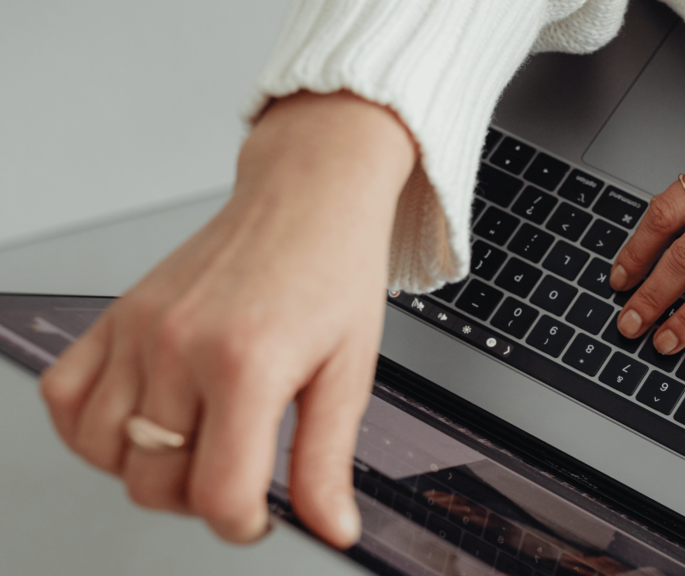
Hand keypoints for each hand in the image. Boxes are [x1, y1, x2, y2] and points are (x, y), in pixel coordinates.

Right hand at [39, 91, 415, 546]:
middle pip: (156, 483)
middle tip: (240, 473)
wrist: (307, 197)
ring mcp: (140, 328)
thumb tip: (331, 529)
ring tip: (196, 447)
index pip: (219, 494)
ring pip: (103, 452)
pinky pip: (64, 394)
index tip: (261, 516)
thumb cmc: (333, 270)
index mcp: (246, 364)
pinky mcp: (118, 313)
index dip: (243, 526)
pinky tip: (139, 420)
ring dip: (146, 470)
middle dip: (200, 500)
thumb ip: (327, 461)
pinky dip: (89, 427)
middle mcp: (181, 346)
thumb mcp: (349, 373)